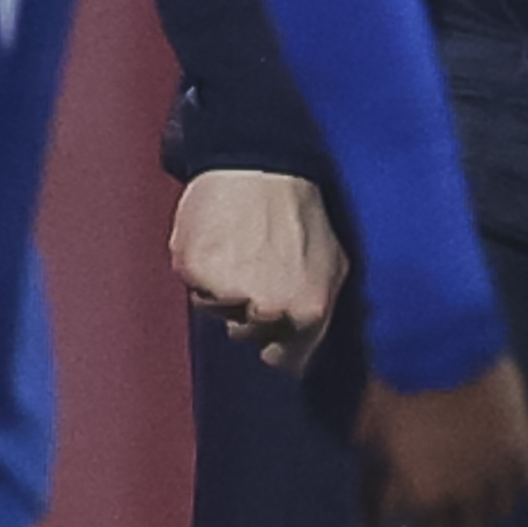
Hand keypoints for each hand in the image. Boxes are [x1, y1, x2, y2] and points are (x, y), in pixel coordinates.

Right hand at [174, 167, 348, 370]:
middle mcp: (268, 309)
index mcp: (307, 312)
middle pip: (245, 334)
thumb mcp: (334, 263)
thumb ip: (321, 308)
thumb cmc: (299, 211)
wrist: (260, 165)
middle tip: (254, 266)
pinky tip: (218, 238)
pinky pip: (192, 283)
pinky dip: (200, 265)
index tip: (271, 330)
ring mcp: (228, 291)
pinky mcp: (195, 270)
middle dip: (247, 310)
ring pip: (215, 309)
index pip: (284, 360)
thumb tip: (307, 342)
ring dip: (220, 287)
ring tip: (237, 246)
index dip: (275, 343)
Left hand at [355, 356, 527, 526]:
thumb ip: (373, 479)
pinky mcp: (521, 451)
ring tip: (469, 516)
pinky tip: (499, 492)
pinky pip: (521, 489)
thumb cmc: (398, 385)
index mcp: (421, 495)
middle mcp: (464, 495)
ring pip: (494, 518)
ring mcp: (498, 474)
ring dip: (478, 520)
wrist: (443, 341)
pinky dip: (508, 495)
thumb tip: (368, 510)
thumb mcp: (373, 437)